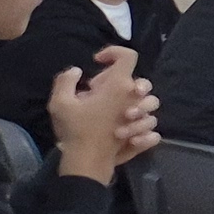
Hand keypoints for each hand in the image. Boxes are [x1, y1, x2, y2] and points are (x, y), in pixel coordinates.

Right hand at [47, 48, 149, 184]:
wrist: (87, 160)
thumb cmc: (75, 129)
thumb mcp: (60, 102)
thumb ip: (66, 80)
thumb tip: (78, 71)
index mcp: (118, 85)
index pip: (128, 56)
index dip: (114, 53)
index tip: (98, 62)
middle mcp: (135, 98)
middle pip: (140, 80)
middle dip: (120, 83)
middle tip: (99, 93)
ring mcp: (142, 116)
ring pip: (149, 102)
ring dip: (132, 104)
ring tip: (112, 114)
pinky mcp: (145, 134)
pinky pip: (152, 126)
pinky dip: (142, 126)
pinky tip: (125, 130)